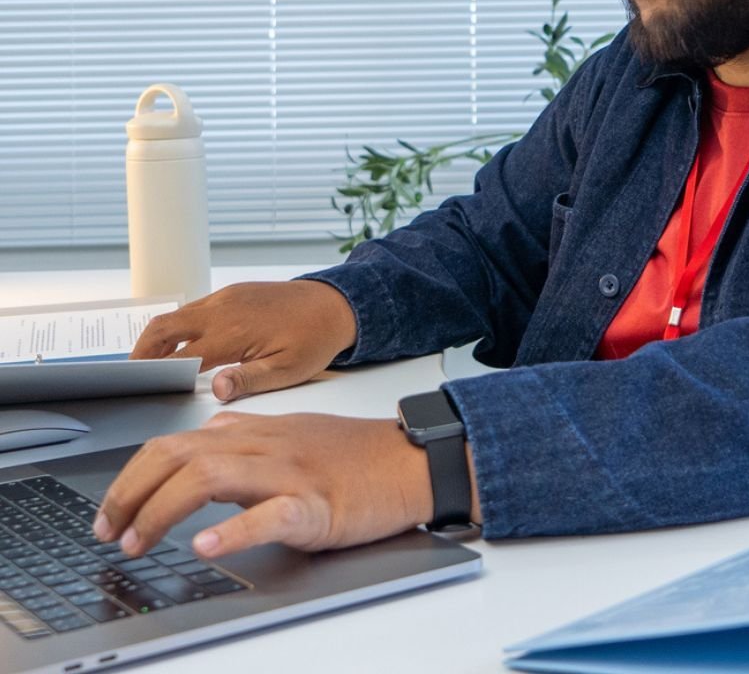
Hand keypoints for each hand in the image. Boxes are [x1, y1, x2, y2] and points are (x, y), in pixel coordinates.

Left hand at [93, 412, 433, 557]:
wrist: (410, 460)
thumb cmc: (355, 452)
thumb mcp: (294, 432)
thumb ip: (248, 433)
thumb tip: (208, 436)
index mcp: (256, 432)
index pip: (176, 442)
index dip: (133, 475)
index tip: (112, 510)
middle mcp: (264, 446)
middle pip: (178, 454)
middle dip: (130, 492)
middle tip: (107, 530)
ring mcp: (289, 473)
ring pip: (209, 476)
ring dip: (161, 510)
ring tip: (137, 542)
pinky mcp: (316, 504)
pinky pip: (270, 514)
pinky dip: (234, 530)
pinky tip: (209, 547)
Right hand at [129, 281, 357, 401]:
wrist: (335, 305)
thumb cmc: (315, 340)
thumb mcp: (288, 370)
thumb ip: (249, 380)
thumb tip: (217, 389)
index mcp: (233, 332)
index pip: (180, 356)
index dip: (158, 374)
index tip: (142, 390)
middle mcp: (223, 309)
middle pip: (163, 328)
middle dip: (141, 352)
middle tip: (129, 377)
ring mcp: (226, 297)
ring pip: (176, 316)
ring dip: (158, 338)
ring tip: (149, 366)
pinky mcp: (232, 292)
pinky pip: (194, 308)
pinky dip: (178, 327)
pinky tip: (180, 347)